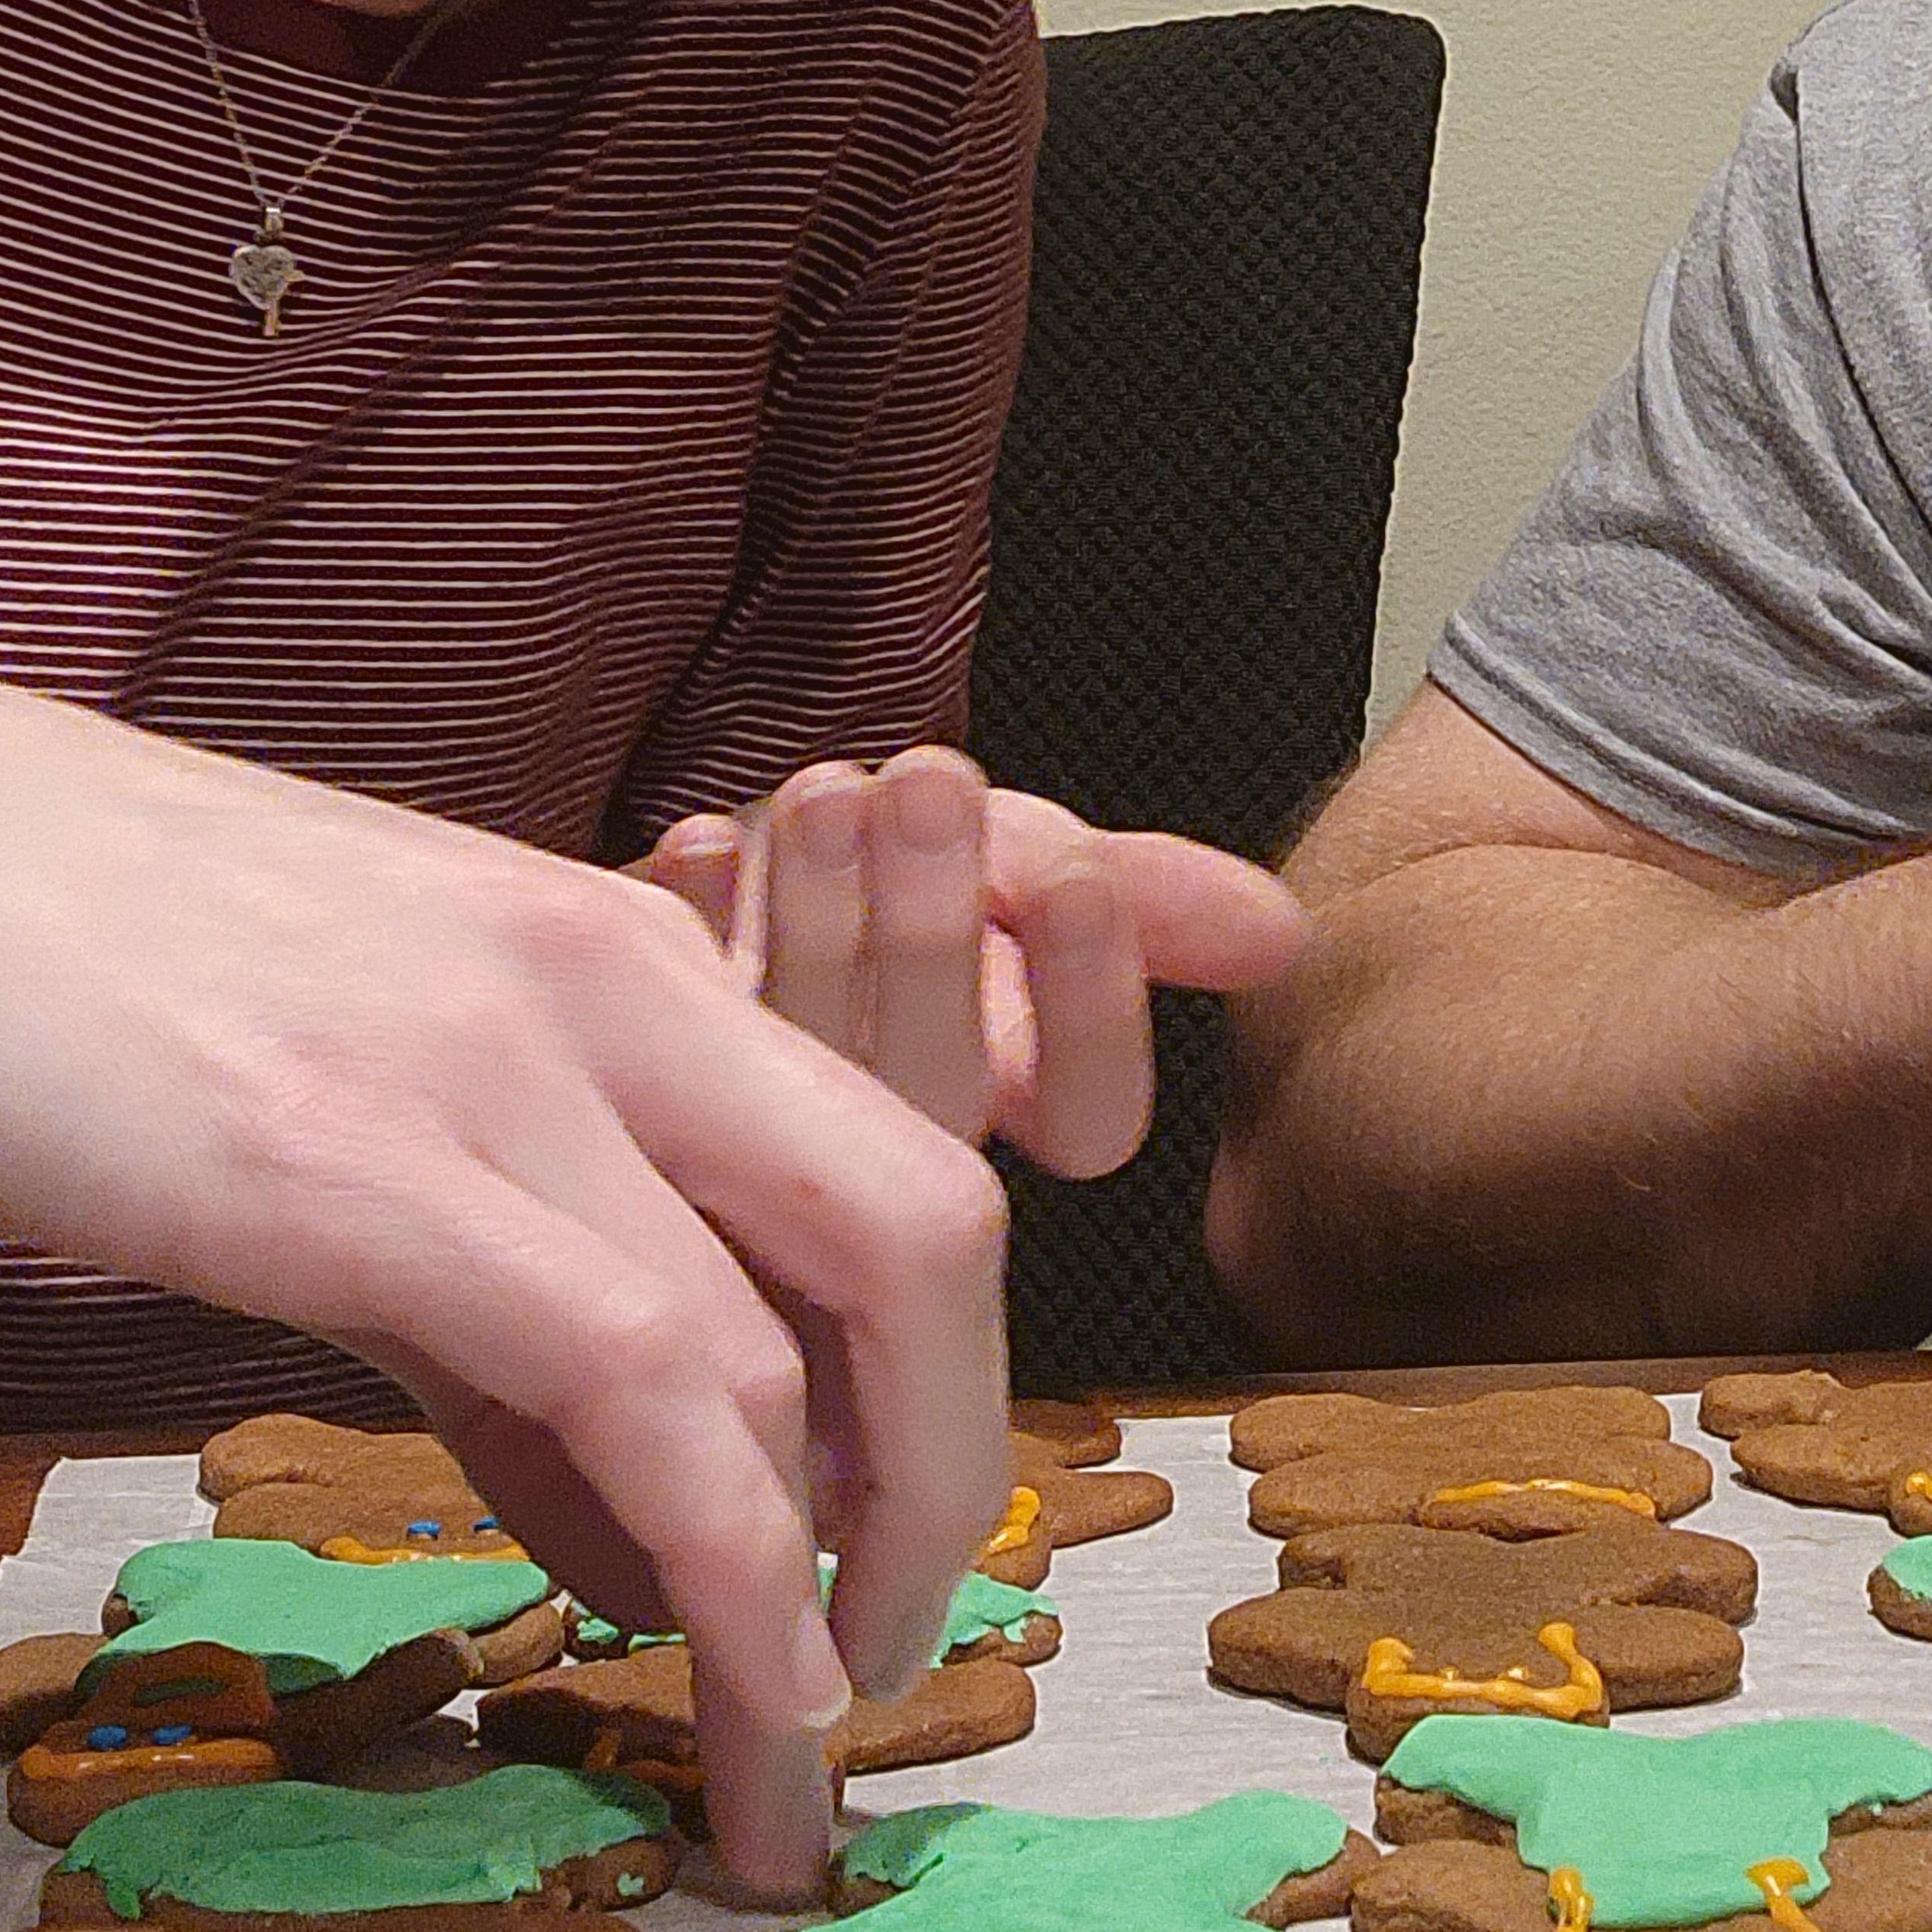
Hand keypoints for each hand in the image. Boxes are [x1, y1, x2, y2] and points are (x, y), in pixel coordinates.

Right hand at [0, 671, 1008, 1899]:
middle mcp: (605, 978)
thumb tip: (647, 1550)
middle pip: (927, 1233)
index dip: (936, 1397)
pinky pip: (633, 1368)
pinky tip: (739, 1672)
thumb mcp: (357, 1141)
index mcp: (617, 954)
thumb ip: (512, 1342)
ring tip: (803, 1752)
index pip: (888, 1170)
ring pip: (808, 1322)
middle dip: (957, 1481)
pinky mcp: (350, 1159)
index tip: (892, 1576)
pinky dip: (727, 1547)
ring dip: (843, 1576)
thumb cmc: (85, 980)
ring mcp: (490, 1058)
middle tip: (895, 1666)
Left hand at [630, 747, 1310, 1174]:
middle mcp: (896, 1144)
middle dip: (940, 926)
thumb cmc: (895, 871)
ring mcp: (767, 1138)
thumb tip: (1280, 937)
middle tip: (929, 787)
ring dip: (826, 918)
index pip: (1091, 1119)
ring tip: (825, 794)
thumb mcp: (1028, 865)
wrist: (737, 866)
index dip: (1091, 1003)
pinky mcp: (650, 1098)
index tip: (1073, 873)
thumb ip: (1146, 895)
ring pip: (813, 1071)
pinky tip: (704, 843)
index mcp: (1010, 1105)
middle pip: (941, 1092)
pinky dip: (697, 924)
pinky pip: (673, 1037)